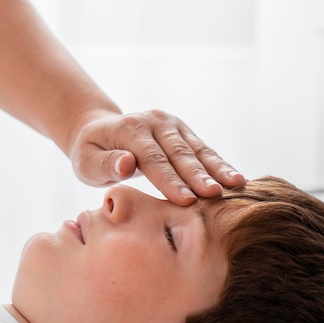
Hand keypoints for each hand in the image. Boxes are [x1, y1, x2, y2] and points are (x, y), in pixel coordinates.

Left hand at [67, 109, 245, 204]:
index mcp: (130, 130)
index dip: (170, 180)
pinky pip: (203, 150)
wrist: (99, 130)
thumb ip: (105, 165)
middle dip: (199, 176)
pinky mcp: (183, 132)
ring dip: (217, 168)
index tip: (186, 200)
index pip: (153, 159)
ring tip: (237, 184)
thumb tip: (126, 164)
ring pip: (197, 149)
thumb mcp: (86, 162)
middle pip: (180, 153)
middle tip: (215, 195)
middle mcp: (155, 122)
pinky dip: (220, 164)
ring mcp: (172, 125)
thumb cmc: (91, 154)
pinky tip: (237, 179)